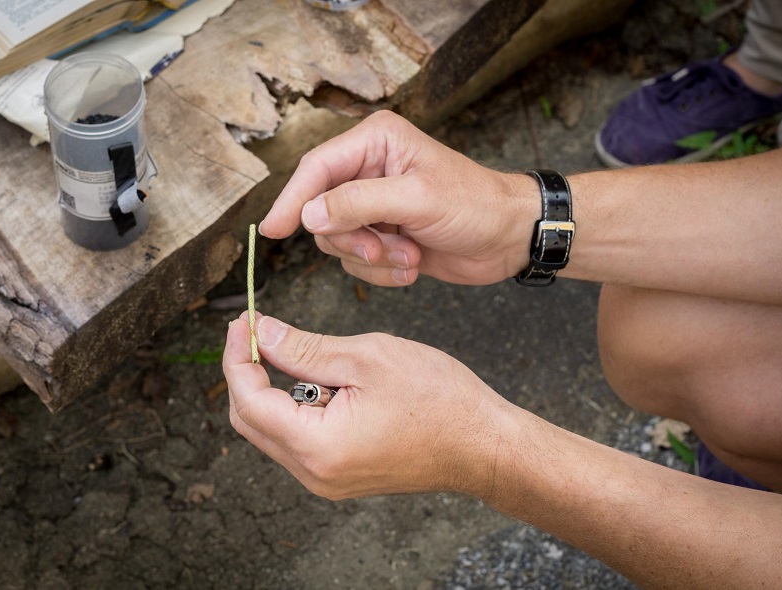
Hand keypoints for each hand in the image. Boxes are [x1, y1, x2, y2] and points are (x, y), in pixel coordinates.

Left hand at [222, 312, 512, 499]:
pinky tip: (314, 377)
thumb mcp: (367, 357)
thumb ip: (304, 348)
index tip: (242, 322)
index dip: (237, 358)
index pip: (249, 401)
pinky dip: (293, 406)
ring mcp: (326, 481)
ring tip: (287, 347)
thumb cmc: (438, 398)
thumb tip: (260, 333)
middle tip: (255, 330)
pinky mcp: (339, 476)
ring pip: (271, 432)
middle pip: (250, 421)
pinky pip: (297, 441)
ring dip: (269, 389)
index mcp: (318, 446)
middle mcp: (314, 473)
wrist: (483, 445)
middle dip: (245, 373)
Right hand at [259, 110, 538, 286]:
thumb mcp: (417, 199)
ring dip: (371, 258)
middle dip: (350, 239)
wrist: (509, 238)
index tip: (272, 230)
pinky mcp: (381, 235)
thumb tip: (309, 215)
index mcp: (375, 142)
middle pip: (321, 210)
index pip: (316, 169)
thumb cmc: (474, 205)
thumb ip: (358, 203)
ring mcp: (373, 205)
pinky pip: (356, 262)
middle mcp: (368, 170)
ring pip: (336, 241)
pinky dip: (381, 272)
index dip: (291, 200)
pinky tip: (413, 266)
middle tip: (381, 250)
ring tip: (409, 257)